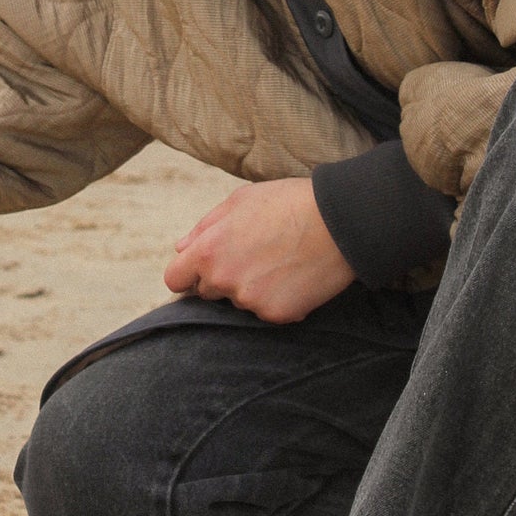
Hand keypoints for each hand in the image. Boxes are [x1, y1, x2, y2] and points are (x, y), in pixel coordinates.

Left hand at [163, 177, 354, 323]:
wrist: (340, 221)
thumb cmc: (288, 203)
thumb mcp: (240, 201)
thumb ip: (204, 227)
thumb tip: (181, 248)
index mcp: (208, 251)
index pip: (175, 280)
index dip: (188, 274)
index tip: (202, 269)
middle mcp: (223, 281)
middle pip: (208, 292)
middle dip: (222, 278)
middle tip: (255, 256)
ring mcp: (250, 301)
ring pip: (240, 301)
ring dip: (251, 288)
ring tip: (280, 261)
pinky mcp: (276, 315)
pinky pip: (267, 311)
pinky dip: (278, 299)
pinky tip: (295, 276)